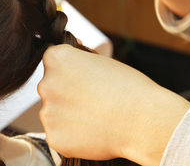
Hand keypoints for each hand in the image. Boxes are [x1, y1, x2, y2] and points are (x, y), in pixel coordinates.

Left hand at [38, 45, 189, 165]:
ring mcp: (48, 113)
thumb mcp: (102, 61)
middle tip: (94, 99)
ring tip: (96, 116)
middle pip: (51, 87)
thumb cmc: (129, 88)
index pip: (53, 61)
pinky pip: (59, 133)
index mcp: (57, 58)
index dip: (71, 70)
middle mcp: (46, 84)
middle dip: (67, 92)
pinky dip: (72, 134)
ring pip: (54, 112)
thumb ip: (80, 60)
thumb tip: (71, 51)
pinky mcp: (53, 138)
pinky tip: (92, 130)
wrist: (143, 121)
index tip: (87, 78)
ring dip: (69, 114)